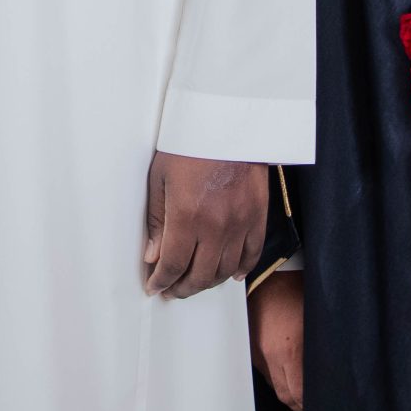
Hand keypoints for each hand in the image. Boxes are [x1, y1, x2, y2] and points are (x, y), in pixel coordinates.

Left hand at [143, 153, 266, 298]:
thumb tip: (153, 255)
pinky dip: (242, 269)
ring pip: (226, 270)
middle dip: (182, 288)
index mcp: (186, 216)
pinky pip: (252, 253)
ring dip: (209, 282)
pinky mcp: (258, 215)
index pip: (173, 265)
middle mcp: (215, 226)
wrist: (228, 121)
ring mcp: (240, 222)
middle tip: (172, 289)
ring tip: (195, 282)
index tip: (155, 286)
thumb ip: (156, 220)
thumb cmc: (189, 143)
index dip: (162, 281)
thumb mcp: (160, 178)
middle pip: (200, 274)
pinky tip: (232, 274)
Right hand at [249, 270, 304, 410]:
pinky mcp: (249, 344)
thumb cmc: (297, 289)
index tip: (318, 405)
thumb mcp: (315, 322)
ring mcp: (256, 350)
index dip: (309, 404)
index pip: (298, 393)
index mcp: (288, 350)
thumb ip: (318, 352)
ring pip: (272, 383)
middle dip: (298, 403)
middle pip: (284, 394)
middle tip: (311, 402)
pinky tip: (286, 369)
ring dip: (286, 389)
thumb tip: (325, 374)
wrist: (270, 269)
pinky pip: (263, 369)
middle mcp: (268, 355)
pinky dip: (275, 374)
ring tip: (300, 388)